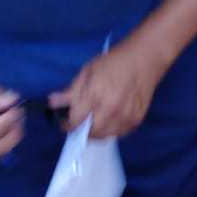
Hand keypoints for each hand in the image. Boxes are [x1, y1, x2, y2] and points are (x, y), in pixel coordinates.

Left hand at [51, 38, 165, 139]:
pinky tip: (108, 118)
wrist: (144, 59)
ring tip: (93, 119)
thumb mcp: (87, 71)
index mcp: (95, 95)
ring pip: (103, 137)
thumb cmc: (114, 62)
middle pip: (88, 134)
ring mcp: (125, 117)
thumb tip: (52, 103)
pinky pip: (117, 134)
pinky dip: (109, 130)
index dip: (66, 124)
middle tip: (78, 121)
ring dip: (94, 132)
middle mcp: (111, 110)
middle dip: (80, 130)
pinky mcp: (136, 121)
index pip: (75, 121)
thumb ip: (71, 91)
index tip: (64, 121)